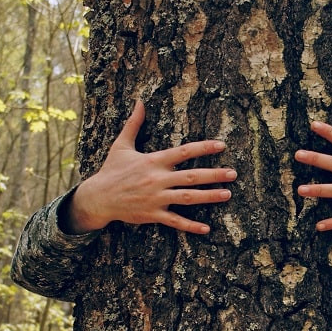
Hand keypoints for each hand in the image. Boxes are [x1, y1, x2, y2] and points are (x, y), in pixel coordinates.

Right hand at [61, 101, 235, 233]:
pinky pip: (175, 221)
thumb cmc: (111, 170)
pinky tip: (206, 229)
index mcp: (154, 161)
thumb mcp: (121, 145)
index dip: (204, 148)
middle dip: (214, 174)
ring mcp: (156, 198)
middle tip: (233, 174)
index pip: (184, 152)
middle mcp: (157, 179)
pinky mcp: (152, 214)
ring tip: (227, 194)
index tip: (222, 145)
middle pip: (192, 176)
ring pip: (188, 198)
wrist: (98, 197)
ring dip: (209, 196)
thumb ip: (134, 124)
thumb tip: (139, 101)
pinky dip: (190, 226)